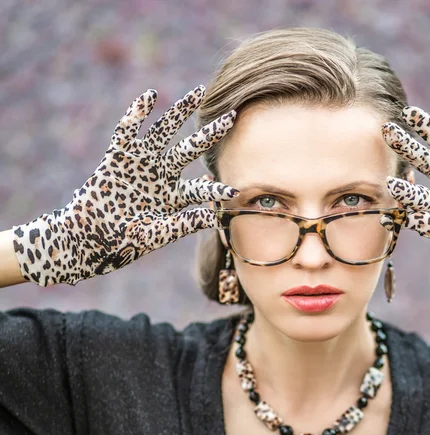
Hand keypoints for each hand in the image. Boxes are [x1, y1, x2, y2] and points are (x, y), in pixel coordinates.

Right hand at [12, 86, 238, 285]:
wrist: (92, 239)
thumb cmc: (126, 242)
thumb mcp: (159, 234)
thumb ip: (184, 224)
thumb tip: (214, 216)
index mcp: (175, 197)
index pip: (201, 189)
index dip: (215, 190)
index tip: (233, 191)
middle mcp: (162, 176)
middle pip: (190, 150)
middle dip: (210, 134)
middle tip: (232, 117)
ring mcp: (141, 164)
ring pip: (164, 132)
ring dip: (179, 112)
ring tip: (198, 92)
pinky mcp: (117, 158)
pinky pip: (127, 132)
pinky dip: (136, 114)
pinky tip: (150, 96)